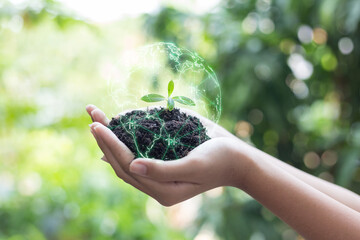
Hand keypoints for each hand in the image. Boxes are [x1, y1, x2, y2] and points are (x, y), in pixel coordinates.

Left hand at [86, 104, 250, 205]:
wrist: (237, 160)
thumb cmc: (220, 160)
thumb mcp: (194, 165)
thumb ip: (164, 170)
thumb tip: (133, 166)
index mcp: (163, 190)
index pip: (128, 165)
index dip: (111, 144)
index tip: (97, 124)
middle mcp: (157, 184)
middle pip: (121, 162)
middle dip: (105, 138)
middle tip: (91, 114)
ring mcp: (158, 174)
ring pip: (125, 157)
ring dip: (110, 138)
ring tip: (96, 117)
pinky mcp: (162, 163)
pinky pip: (137, 153)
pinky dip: (123, 140)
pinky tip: (113, 129)